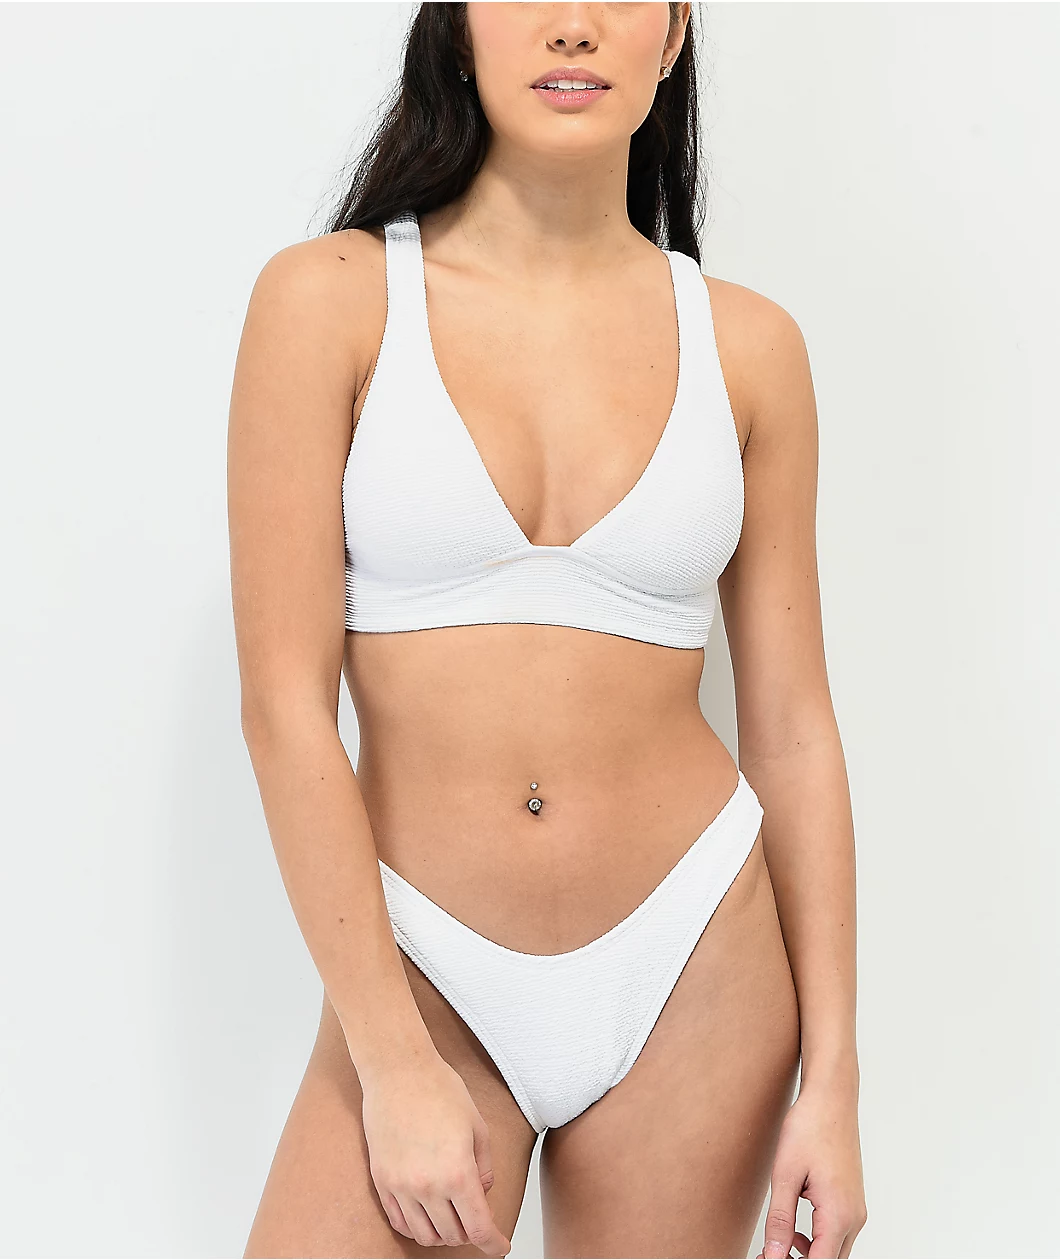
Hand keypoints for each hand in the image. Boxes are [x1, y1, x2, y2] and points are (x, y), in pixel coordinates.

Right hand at [360, 1048, 510, 1256]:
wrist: (398, 1070)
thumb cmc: (439, 1089)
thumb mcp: (477, 1126)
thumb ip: (484, 1166)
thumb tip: (482, 1192)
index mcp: (458, 1172)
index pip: (479, 1228)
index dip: (493, 1244)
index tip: (499, 1247)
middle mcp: (428, 1186)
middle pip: (453, 1235)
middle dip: (470, 1233)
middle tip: (477, 1219)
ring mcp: (401, 1186)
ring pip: (425, 1235)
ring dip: (443, 1233)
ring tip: (452, 1217)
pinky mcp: (382, 1181)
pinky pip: (399, 1222)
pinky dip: (416, 1227)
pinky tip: (426, 1215)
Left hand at [757, 1079, 867, 1258]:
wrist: (830, 1098)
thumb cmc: (810, 1127)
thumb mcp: (785, 1175)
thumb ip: (780, 1220)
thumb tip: (773, 1255)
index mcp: (839, 1214)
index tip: (767, 1259)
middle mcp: (854, 1217)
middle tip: (768, 1253)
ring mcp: (856, 1209)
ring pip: (834, 1249)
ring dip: (809, 1252)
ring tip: (780, 1239)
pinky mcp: (851, 1200)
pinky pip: (837, 1232)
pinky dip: (817, 1237)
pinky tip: (795, 1226)